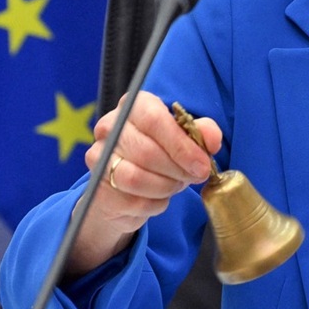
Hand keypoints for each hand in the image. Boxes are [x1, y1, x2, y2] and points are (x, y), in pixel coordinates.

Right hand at [65, 92, 221, 273]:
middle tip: (194, 176)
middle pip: (146, 151)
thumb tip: (212, 140)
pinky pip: (133, 200)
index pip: (154, 119)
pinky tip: (160, 196)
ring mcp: (98, 157)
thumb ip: (201, 133)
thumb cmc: (161, 154)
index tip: (201, 164)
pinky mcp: (97, 188)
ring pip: (135, 178)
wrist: (128, 186)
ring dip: (165, 186)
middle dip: (178, 169)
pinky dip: (155, 203)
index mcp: (134, 106)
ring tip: (176, 184)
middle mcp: (109, 127)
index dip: (181, 145)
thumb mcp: (185, 138)